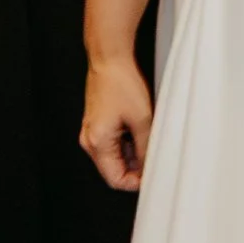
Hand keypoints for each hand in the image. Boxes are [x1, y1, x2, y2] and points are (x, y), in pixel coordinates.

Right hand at [80, 58, 154, 190]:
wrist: (109, 60)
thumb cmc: (121, 83)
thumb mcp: (142, 119)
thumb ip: (145, 147)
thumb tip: (149, 166)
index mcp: (97, 142)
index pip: (115, 179)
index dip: (135, 182)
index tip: (151, 176)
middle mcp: (89, 140)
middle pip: (113, 169)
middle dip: (135, 167)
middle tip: (154, 156)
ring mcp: (91, 132)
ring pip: (113, 157)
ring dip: (132, 154)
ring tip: (147, 138)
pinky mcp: (95, 124)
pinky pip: (111, 143)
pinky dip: (126, 143)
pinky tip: (139, 129)